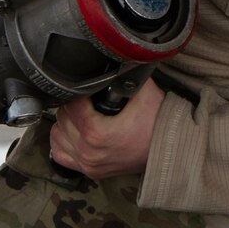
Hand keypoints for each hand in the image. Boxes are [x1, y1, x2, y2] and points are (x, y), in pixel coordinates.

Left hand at [49, 78, 164, 179]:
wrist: (171, 149)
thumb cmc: (159, 123)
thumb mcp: (143, 91)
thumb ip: (124, 73)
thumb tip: (113, 55)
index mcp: (96, 133)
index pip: (71, 104)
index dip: (79, 91)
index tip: (89, 88)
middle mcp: (88, 152)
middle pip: (62, 118)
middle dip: (73, 105)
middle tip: (89, 99)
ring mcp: (88, 164)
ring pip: (57, 135)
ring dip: (66, 123)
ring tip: (82, 115)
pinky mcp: (90, 172)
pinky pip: (59, 155)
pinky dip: (63, 141)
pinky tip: (75, 133)